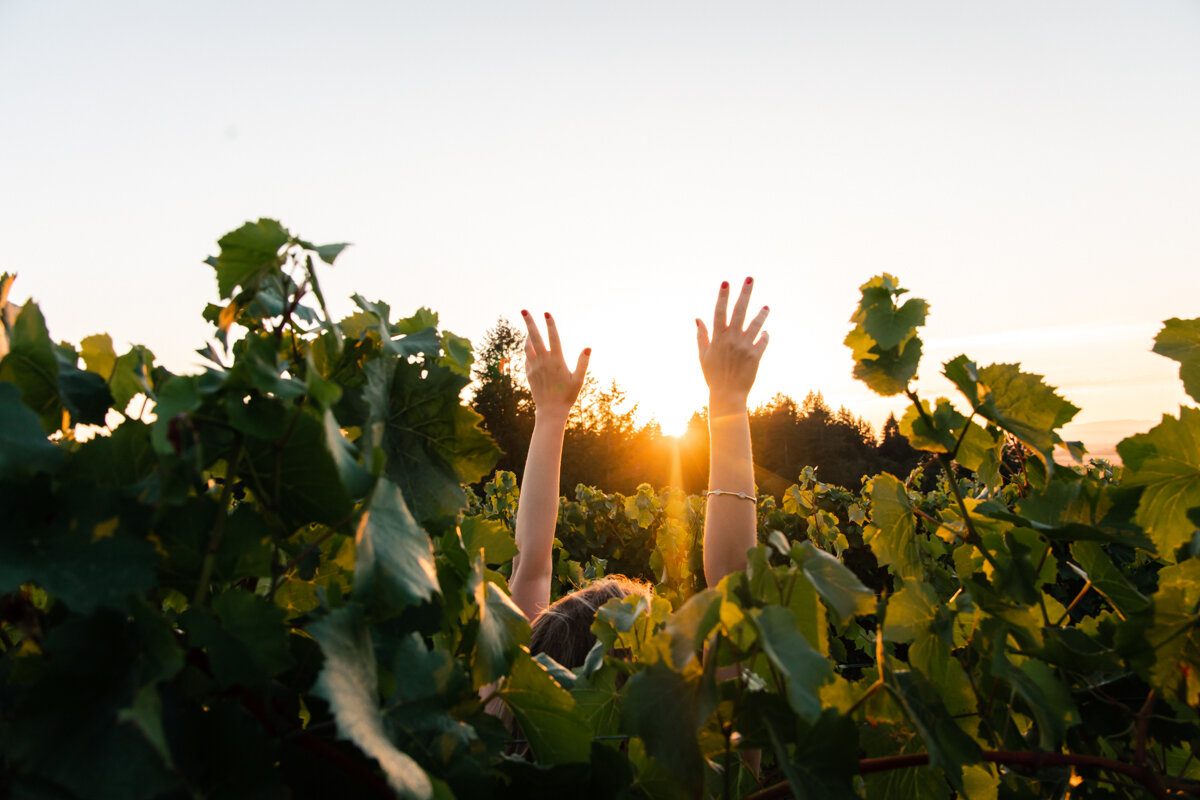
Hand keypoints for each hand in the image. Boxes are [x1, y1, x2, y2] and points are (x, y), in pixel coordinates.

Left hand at [522, 310, 589, 421]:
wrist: (550, 411)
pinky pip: (527, 357)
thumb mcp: (579, 380)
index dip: (550, 324)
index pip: (553, 337)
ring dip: (527, 335)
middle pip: (534, 337)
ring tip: (527, 328)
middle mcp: (543, 361)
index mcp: (557, 361)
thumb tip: (588, 347)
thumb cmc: (568, 395)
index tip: (546, 313)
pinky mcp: (529, 373)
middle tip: (524, 310)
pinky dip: (528, 350)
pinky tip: (530, 347)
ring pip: (528, 347)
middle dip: (529, 323)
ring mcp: (534, 367)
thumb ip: (582, 363)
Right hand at [696, 278, 768, 412]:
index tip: (726, 282)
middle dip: (745, 293)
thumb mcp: (702, 355)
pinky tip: (765, 332)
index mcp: (717, 338)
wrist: (727, 395)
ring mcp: (745, 347)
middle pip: (739, 311)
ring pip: (756, 324)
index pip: (719, 311)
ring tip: (767, 307)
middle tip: (750, 278)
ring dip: (761, 314)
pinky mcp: (756, 356)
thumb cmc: (713, 375)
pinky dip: (765, 335)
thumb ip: (701, 335)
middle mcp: (731, 339)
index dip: (722, 296)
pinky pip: (763, 341)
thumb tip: (698, 318)